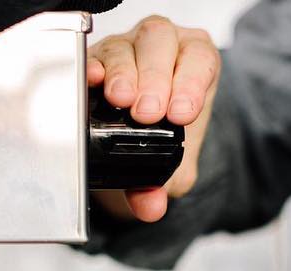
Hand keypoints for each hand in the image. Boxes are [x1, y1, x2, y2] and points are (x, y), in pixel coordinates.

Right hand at [87, 16, 219, 221]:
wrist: (135, 136)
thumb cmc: (163, 135)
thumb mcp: (173, 168)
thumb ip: (165, 186)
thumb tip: (150, 207)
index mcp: (194, 61)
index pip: (199, 59)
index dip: (191, 81)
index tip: (181, 114)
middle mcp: (161, 47)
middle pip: (161, 44)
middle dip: (155, 79)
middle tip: (146, 113)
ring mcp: (126, 49)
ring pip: (126, 47)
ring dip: (123, 73)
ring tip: (120, 100)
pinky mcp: (94, 58)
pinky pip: (91, 55)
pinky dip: (91, 66)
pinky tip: (91, 79)